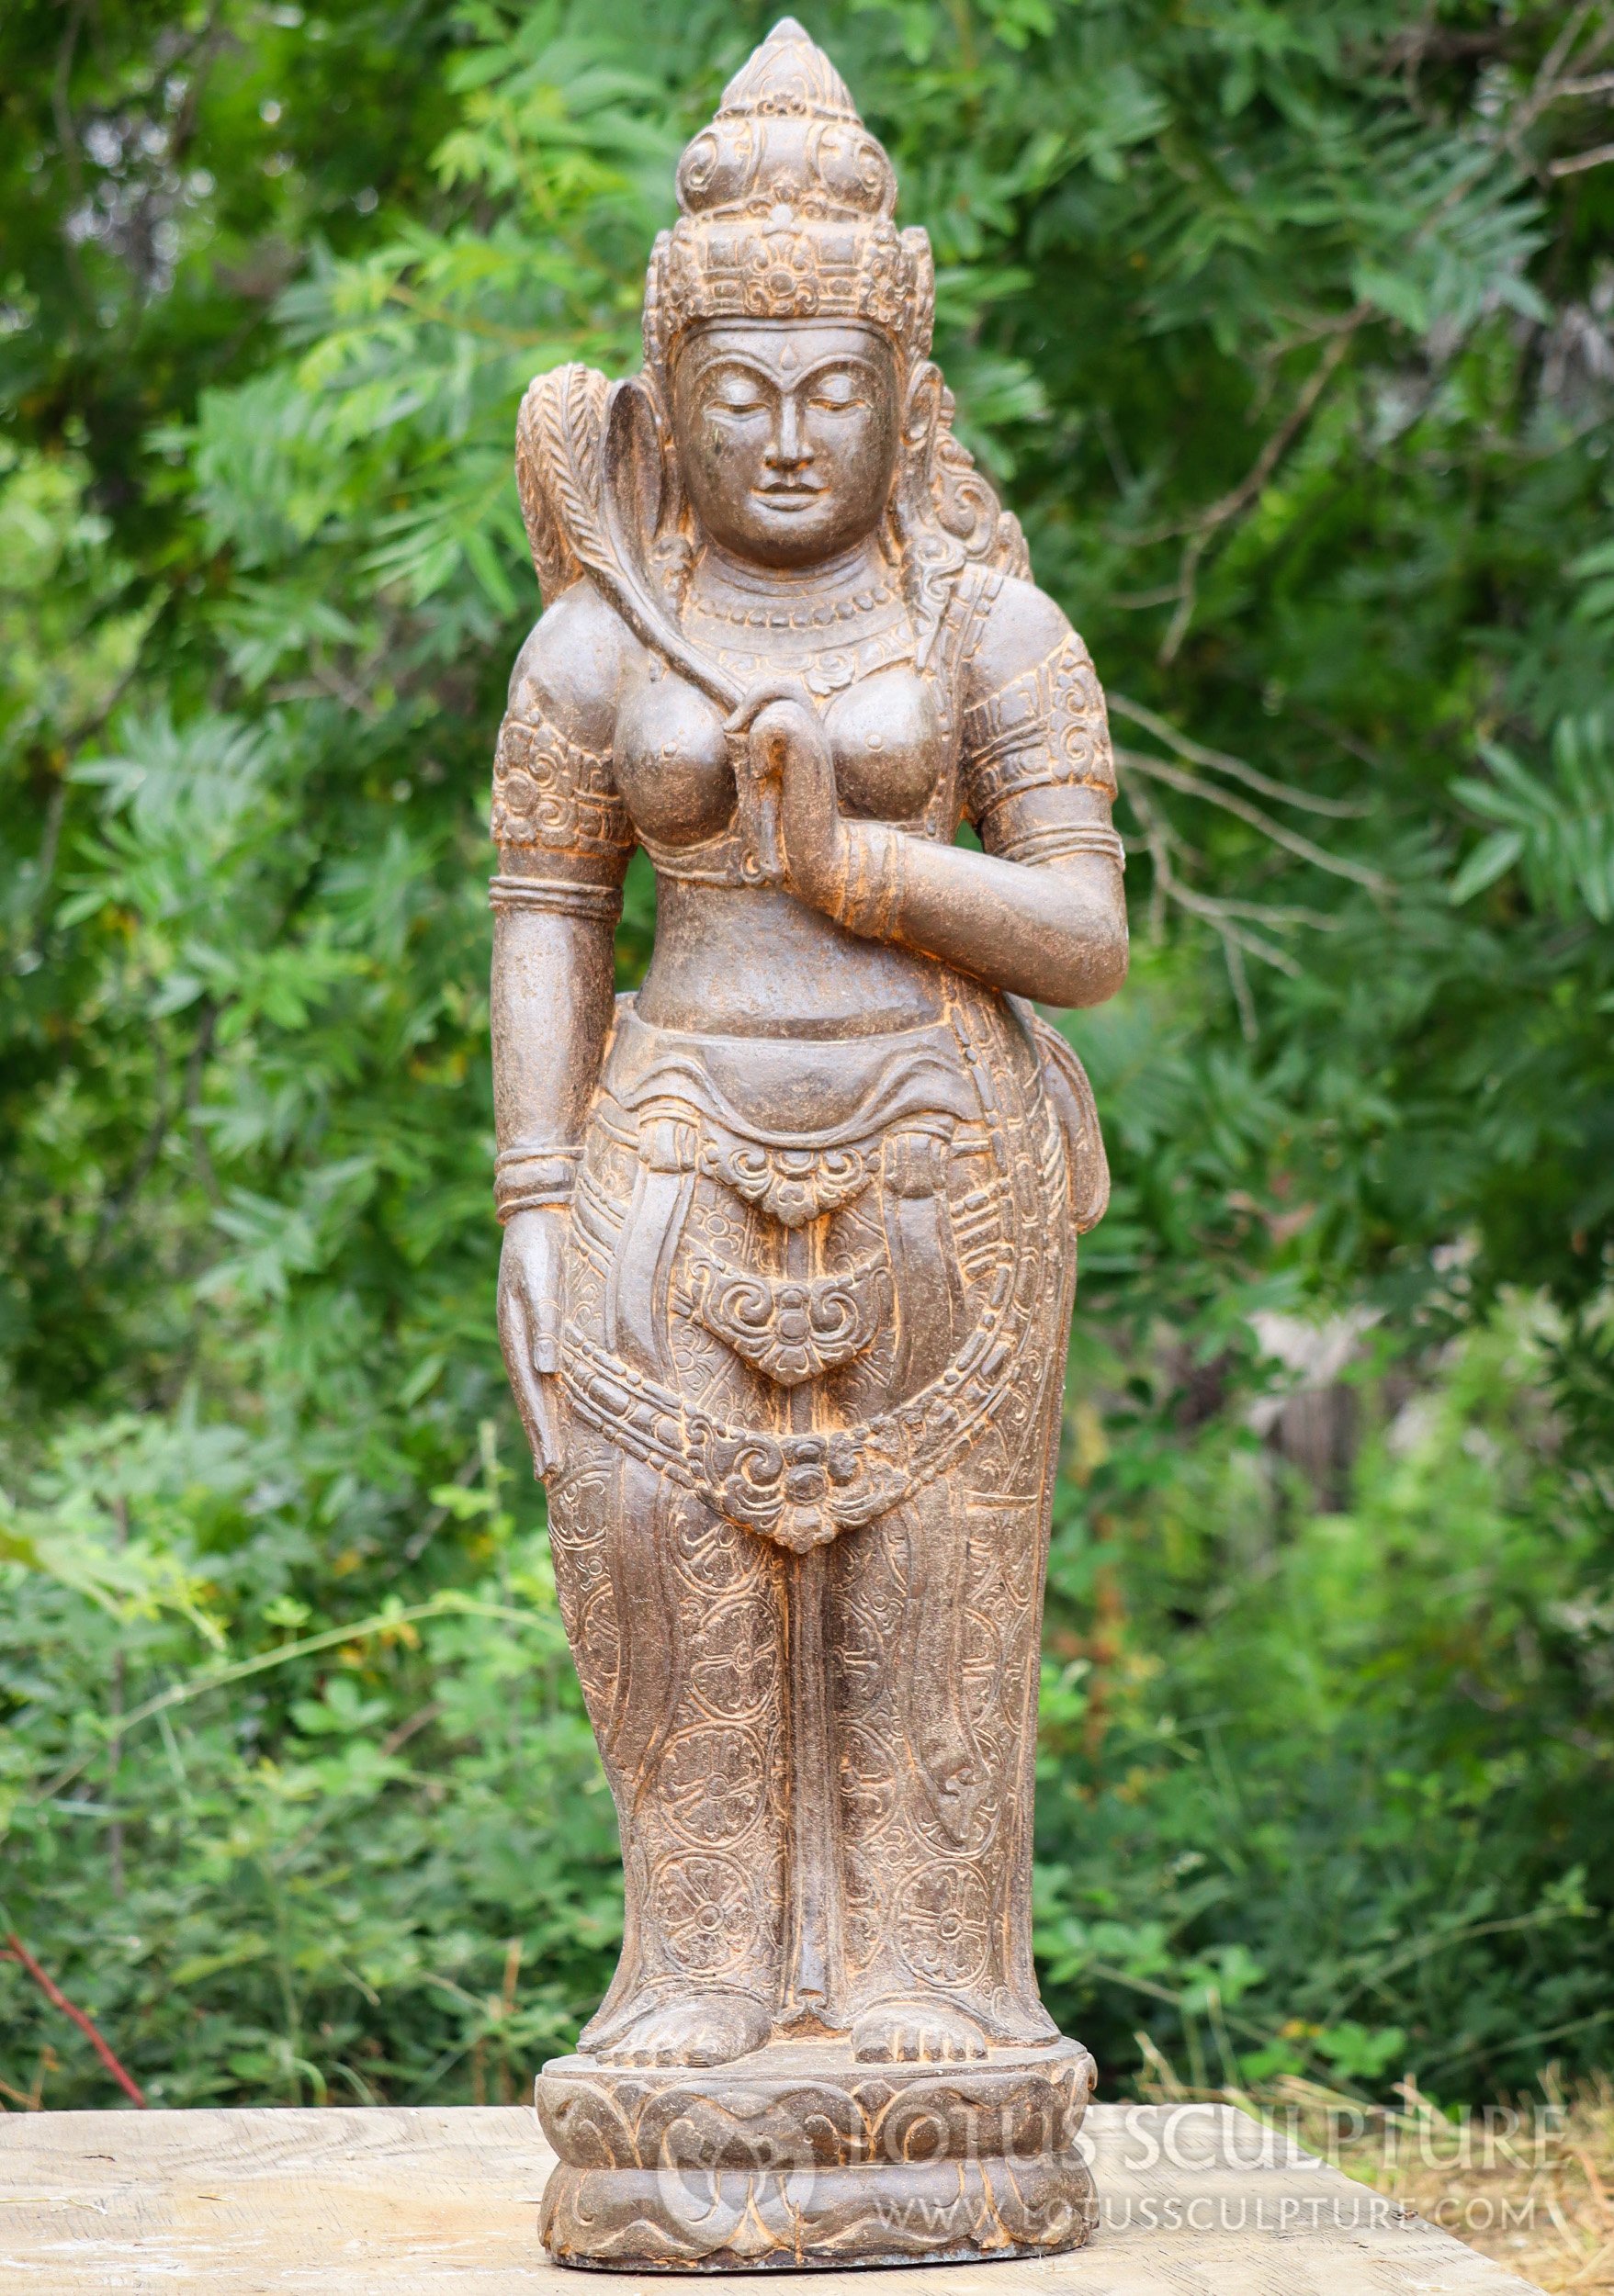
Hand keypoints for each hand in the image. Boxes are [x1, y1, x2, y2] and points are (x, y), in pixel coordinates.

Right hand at [496, 1204, 565, 1479]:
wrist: (543, 1205)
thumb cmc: (543, 1241)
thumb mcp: (539, 1278)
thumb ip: (543, 1321)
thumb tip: (545, 1369)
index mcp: (516, 1334)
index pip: (531, 1394)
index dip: (541, 1431)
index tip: (552, 1468)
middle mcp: (521, 1339)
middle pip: (531, 1398)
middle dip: (540, 1437)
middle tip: (549, 1477)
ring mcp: (530, 1332)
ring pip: (538, 1387)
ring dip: (545, 1422)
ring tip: (551, 1459)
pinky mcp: (543, 1321)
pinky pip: (547, 1368)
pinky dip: (553, 1395)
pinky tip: (560, 1410)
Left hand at [727, 680, 846, 909]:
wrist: (816, 858)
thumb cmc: (784, 831)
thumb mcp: (758, 783)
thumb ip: (748, 752)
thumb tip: (730, 725)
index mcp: (802, 739)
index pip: (780, 692)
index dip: (753, 699)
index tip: (732, 727)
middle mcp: (813, 734)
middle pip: (782, 686)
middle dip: (751, 701)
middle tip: (736, 734)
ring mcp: (816, 739)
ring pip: (777, 700)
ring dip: (754, 738)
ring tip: (760, 772)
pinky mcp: (813, 749)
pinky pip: (775, 724)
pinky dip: (759, 748)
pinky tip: (763, 776)